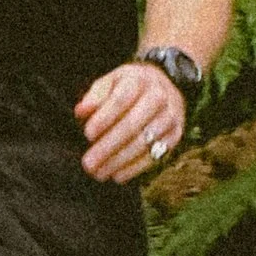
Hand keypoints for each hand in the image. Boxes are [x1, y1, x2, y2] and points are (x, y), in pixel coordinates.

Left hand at [75, 59, 186, 183]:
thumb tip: (80, 111)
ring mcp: (170, 117)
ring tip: (98, 173)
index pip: (121, 100)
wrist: (165, 88)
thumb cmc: (129, 87)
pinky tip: (116, 176)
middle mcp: (159, 97)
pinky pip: (155, 155)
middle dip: (108, 146)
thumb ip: (95, 95)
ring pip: (143, 143)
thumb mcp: (111, 82)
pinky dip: (134, 168)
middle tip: (87, 164)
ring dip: (119, 161)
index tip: (87, 134)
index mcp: (139, 80)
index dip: (104, 118)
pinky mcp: (175, 135)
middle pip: (132, 125)